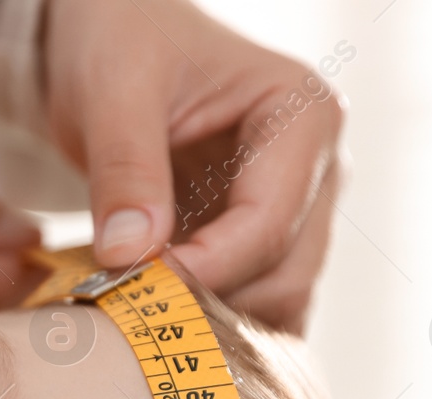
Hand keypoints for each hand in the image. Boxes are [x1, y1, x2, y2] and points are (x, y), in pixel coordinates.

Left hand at [41, 0, 344, 332]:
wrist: (117, 40)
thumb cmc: (122, 42)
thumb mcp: (113, 91)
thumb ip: (124, 170)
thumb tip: (130, 257)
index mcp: (304, 115)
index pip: (269, 222)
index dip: (204, 270)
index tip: (132, 291)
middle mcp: (318, 169)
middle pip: (285, 275)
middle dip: (209, 306)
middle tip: (125, 319)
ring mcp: (298, 211)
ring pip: (276, 303)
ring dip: (209, 325)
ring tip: (133, 322)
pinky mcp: (264, 244)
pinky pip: (252, 305)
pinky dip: (207, 325)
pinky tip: (151, 325)